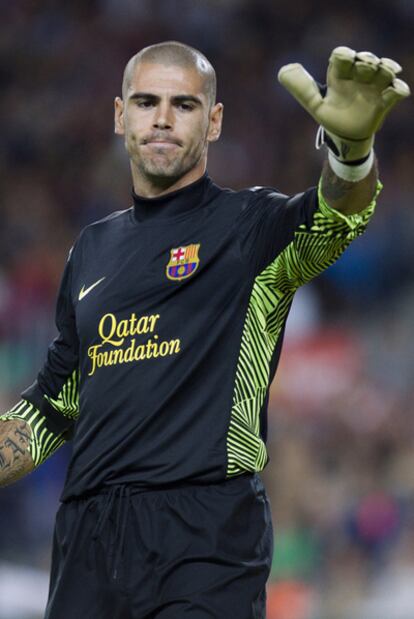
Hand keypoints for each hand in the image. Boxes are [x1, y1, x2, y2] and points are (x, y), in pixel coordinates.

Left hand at [278, 46, 410, 160]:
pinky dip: (398, 89)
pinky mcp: (384, 101)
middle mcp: (358, 77)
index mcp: (340, 75)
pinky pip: (395, 92)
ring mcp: (373, 88)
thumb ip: (301, 88)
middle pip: (365, 60)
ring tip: (386, 71)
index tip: (345, 58)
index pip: (342, 57)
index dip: (344, 55)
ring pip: (384, 71)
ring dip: (386, 68)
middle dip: (367, 60)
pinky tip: (397, 90)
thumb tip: (283, 71)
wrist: (345, 137)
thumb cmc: (330, 116)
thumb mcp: (314, 103)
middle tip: (365, 65)